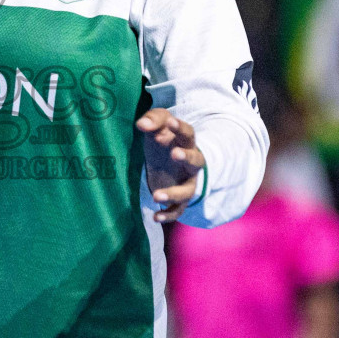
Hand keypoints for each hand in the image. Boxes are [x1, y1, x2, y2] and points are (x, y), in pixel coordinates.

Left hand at [137, 108, 206, 222]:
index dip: (180, 128)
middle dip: (187, 157)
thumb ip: (152, 120)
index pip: (188, 134)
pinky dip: (168, 215)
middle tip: (175, 153)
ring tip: (156, 196)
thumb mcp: (158, 125)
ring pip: (187, 191)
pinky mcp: (179, 199)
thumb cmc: (163, 140)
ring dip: (174, 194)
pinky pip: (178, 210)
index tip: (170, 122)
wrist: (167, 163)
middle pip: (196, 160)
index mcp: (186, 143)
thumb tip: (142, 124)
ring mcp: (187, 183)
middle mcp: (190, 164)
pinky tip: (155, 217)